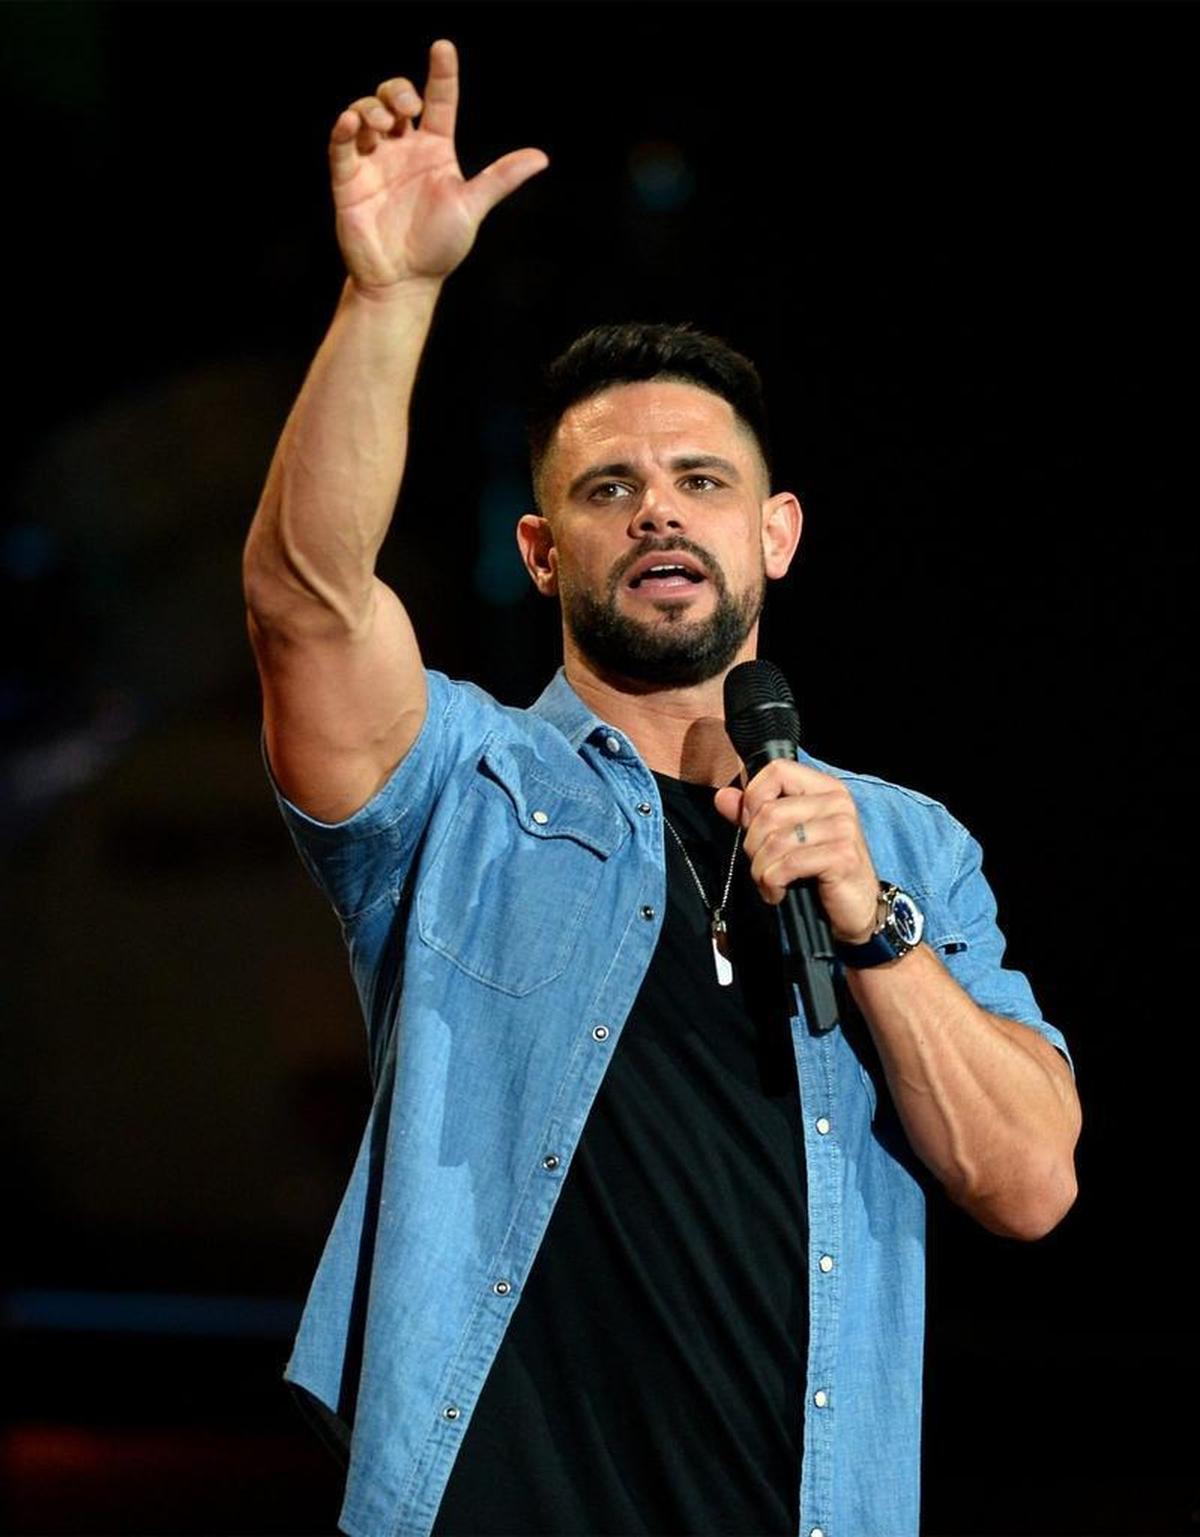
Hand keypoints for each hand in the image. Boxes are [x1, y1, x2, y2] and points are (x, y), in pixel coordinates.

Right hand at [329, 39, 547, 291]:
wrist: (404, 283)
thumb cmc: (439, 247)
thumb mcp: (472, 207)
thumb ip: (501, 178)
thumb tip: (542, 157)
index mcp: (435, 152)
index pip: (439, 101)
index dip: (441, 73)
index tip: (443, 47)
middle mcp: (404, 151)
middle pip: (396, 99)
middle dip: (398, 91)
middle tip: (406, 110)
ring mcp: (375, 163)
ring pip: (366, 114)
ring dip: (372, 109)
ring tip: (382, 126)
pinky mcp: (349, 180)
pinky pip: (341, 147)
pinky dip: (344, 130)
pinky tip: (352, 124)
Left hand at [714, 760, 880, 942]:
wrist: (853, 908)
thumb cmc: (818, 870)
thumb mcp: (784, 837)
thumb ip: (754, 814)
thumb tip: (723, 796)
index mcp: (824, 788)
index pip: (777, 770)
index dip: (753, 799)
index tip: (751, 827)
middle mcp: (837, 802)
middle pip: (768, 812)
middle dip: (753, 846)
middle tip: (762, 866)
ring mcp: (843, 828)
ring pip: (774, 841)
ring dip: (761, 870)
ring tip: (769, 883)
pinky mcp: (842, 856)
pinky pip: (787, 865)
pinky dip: (772, 884)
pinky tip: (778, 893)